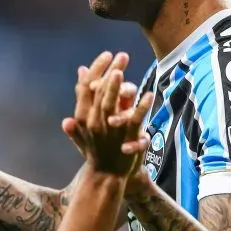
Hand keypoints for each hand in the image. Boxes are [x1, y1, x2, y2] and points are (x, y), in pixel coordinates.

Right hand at [62, 52, 152, 175]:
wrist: (105, 176)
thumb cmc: (97, 148)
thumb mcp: (86, 121)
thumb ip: (83, 96)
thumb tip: (81, 70)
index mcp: (83, 116)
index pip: (86, 87)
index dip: (97, 68)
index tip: (107, 54)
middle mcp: (93, 121)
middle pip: (99, 91)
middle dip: (109, 71)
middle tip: (122, 56)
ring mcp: (108, 130)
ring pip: (110, 104)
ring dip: (115, 86)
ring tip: (122, 70)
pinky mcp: (125, 137)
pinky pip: (134, 119)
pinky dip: (141, 107)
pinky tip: (149, 94)